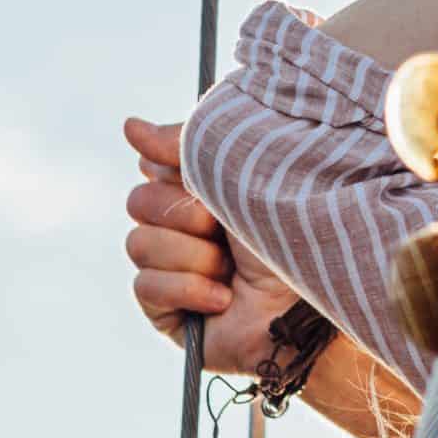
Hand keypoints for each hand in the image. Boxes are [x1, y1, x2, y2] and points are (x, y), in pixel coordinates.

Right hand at [122, 115, 307, 374]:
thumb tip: (130, 126)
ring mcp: (174, 269)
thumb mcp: (242, 174)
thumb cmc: (290, 234)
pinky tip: (223, 300)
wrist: (307, 304)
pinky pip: (145, 286)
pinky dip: (189, 290)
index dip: (174, 168)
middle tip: (225, 230)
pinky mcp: (167, 310)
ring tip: (233, 271)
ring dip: (194, 257)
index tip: (202, 179)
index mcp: (204, 190)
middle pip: (139, 201)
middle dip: (187, 216)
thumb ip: (187, 145)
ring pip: (139, 243)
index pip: (154, 163)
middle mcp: (186, 227)